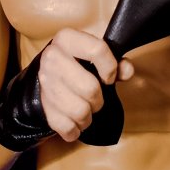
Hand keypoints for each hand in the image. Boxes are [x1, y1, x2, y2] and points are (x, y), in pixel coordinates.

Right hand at [38, 28, 133, 142]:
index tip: (109, 77)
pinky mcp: (42, 106)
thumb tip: (126, 70)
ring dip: (88, 116)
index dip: (110, 68)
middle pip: (90, 88)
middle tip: (95, 98)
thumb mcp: (95, 57)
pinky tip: (74, 121)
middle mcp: (52, 58)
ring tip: (85, 110)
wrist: (45, 77)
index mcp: (67, 39)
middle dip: (98, 99)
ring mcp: (45, 82)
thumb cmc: (76, 65)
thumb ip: (116, 62)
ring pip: (80, 111)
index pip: (97, 50)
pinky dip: (75, 130)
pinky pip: (67, 128)